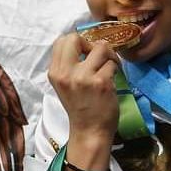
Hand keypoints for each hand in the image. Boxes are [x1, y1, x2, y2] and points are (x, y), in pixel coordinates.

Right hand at [47, 32, 119, 170]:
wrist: (89, 131)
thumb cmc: (80, 107)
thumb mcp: (65, 84)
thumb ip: (69, 65)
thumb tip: (86, 44)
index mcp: (55, 72)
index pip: (62, 40)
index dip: (78, 42)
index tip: (87, 54)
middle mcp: (66, 73)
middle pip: (77, 38)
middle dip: (92, 44)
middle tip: (99, 57)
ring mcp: (83, 78)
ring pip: (101, 48)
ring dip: (109, 56)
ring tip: (109, 68)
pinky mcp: (101, 83)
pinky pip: (113, 64)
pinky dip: (116, 70)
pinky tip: (112, 80)